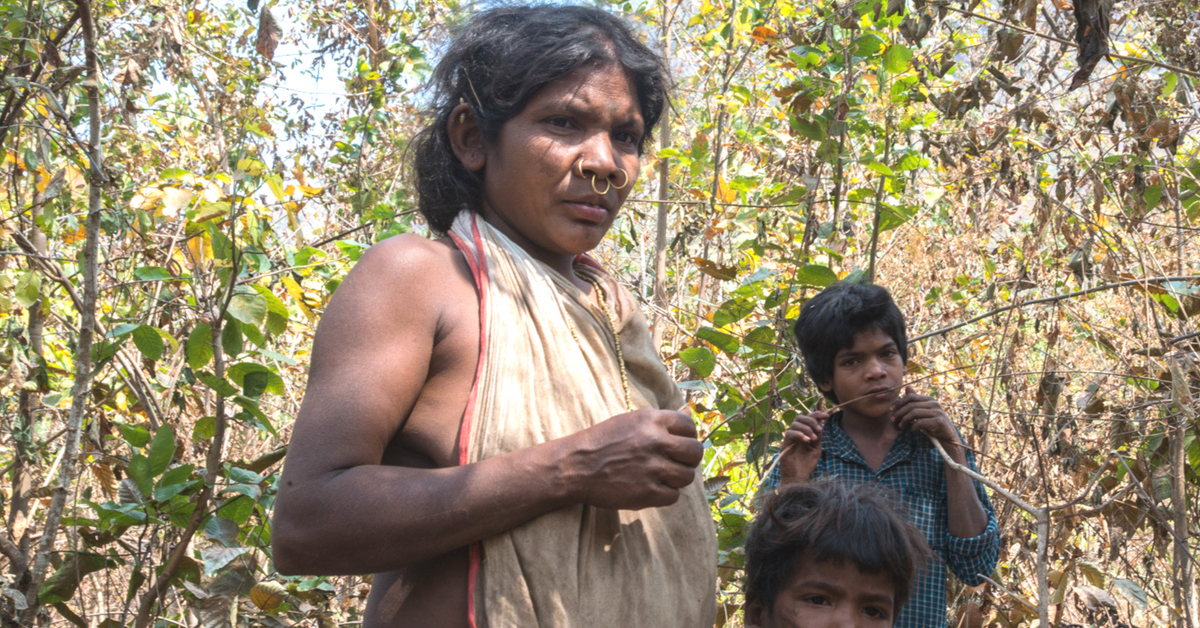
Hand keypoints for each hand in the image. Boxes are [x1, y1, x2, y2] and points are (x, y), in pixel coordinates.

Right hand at [564, 409, 703, 510]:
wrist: (575, 466)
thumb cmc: (602, 442)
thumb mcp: (630, 421)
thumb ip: (661, 420)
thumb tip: (689, 410)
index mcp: (651, 420)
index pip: (689, 426)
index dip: (688, 436)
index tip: (680, 443)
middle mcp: (656, 442)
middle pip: (695, 452)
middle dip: (689, 459)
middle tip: (676, 462)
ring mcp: (653, 468)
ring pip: (687, 476)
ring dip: (677, 478)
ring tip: (661, 476)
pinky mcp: (648, 492)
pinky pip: (673, 496)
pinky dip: (665, 494)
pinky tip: (651, 488)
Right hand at [777, 411, 826, 484]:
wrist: (799, 478)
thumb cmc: (806, 465)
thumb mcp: (816, 448)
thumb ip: (818, 436)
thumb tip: (821, 423)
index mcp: (803, 433)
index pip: (808, 418)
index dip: (816, 414)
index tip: (827, 415)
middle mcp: (795, 434)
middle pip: (800, 417)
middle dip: (811, 420)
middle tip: (819, 429)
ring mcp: (789, 439)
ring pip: (795, 424)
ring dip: (807, 428)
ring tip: (814, 439)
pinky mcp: (785, 445)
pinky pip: (790, 433)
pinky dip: (800, 434)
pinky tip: (807, 441)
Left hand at [891, 386, 960, 450]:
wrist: (948, 436)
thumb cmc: (933, 424)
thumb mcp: (924, 411)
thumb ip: (916, 401)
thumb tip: (907, 387)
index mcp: (929, 400)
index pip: (910, 397)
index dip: (899, 403)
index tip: (891, 410)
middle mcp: (934, 404)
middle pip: (911, 405)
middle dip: (899, 412)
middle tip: (893, 419)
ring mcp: (937, 412)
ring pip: (914, 413)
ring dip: (904, 420)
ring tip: (900, 426)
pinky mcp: (939, 422)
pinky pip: (921, 422)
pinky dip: (913, 426)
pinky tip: (911, 430)